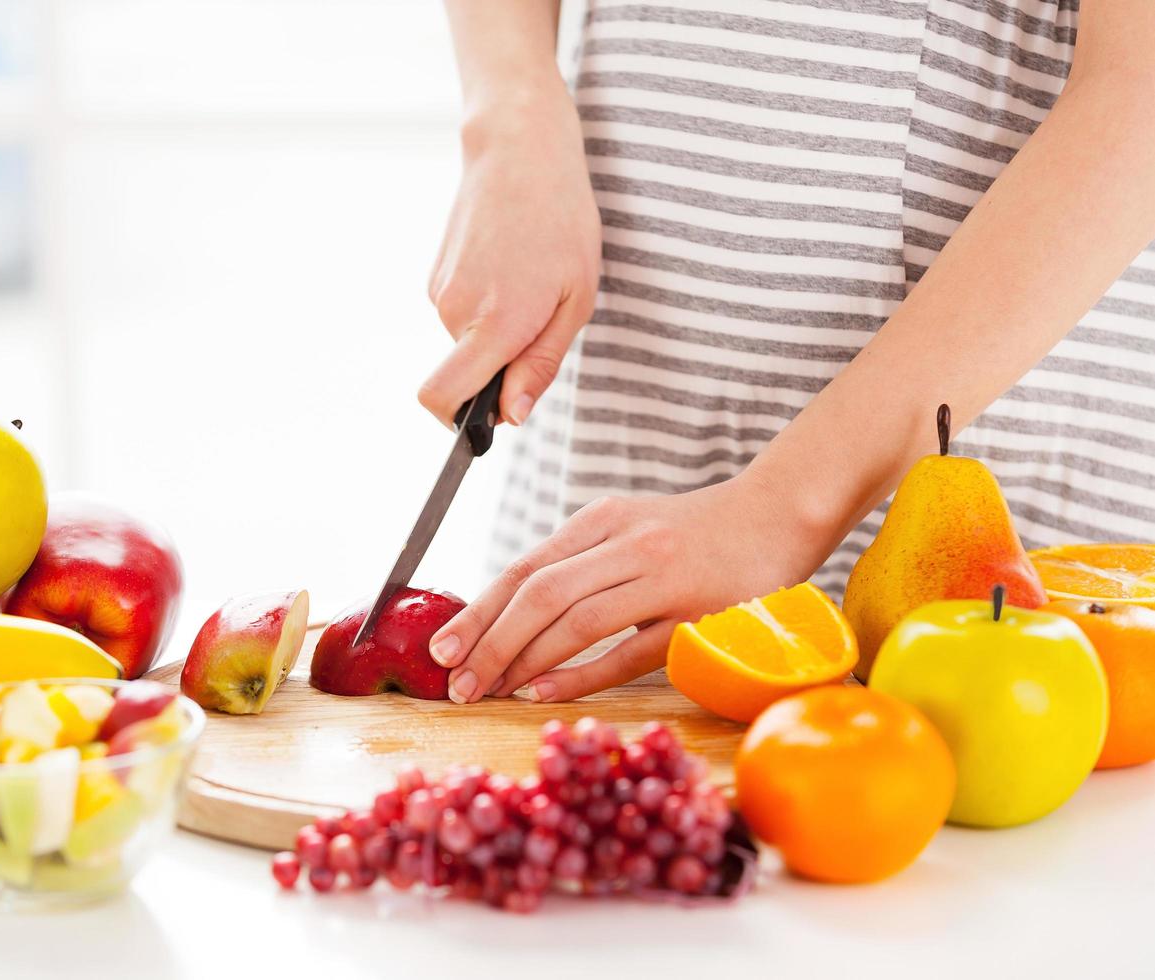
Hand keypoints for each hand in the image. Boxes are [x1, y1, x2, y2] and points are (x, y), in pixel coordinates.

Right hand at [421, 87, 600, 426]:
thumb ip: (540, 365)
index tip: (484, 421)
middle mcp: (455, 311)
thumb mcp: (577, 301)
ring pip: (463, 342)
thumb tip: (509, 417)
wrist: (520, 150)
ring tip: (529, 280)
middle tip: (540, 319)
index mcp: (495, 323)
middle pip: (463, 374)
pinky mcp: (434, 274)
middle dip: (497, 367)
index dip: (457, 423)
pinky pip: (460, 314)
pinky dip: (485, 305)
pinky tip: (510, 264)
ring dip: (495, 330)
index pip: (442, 397)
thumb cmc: (562, 222)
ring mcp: (439, 291)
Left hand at [428, 471, 834, 703]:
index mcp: (601, 520)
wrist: (781, 514)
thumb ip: (577, 564)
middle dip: (488, 641)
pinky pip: (628, 649)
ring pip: (576, 620)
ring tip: (487, 692)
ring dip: (523, 660)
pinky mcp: (697, 615)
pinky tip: (544, 691)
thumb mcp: (627, 530)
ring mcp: (663, 578)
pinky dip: (581, 672)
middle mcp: (625, 543)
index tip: (440, 648)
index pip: (523, 568)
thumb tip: (509, 619)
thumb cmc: (695, 534)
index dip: (477, 611)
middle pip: (539, 594)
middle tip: (455, 683)